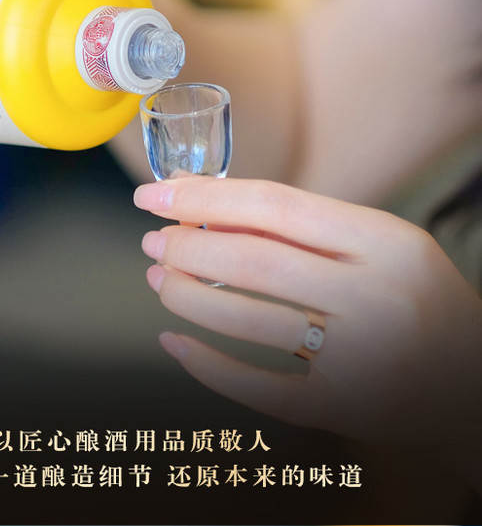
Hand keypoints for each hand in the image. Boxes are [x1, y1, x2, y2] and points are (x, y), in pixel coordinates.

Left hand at [134, 177, 481, 472]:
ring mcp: (359, 358)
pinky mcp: (342, 409)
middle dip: (186, 246)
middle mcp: (372, 297)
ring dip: (186, 295)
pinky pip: (258, 388)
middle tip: (152, 240)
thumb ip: (308, 226)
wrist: (472, 382)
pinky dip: (206, 364)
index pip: (275, 205)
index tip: (156, 193)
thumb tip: (212, 209)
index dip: (205, 196)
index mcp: (383, 240)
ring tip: (157, 278)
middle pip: (253, 260)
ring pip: (247, 320)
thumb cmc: (413, 296)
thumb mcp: (381, 243)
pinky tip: (175, 341)